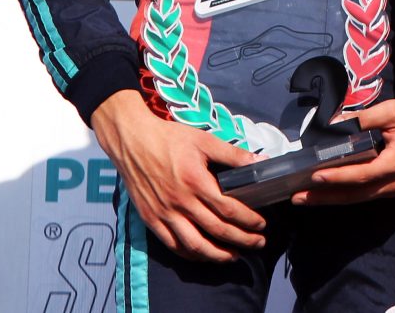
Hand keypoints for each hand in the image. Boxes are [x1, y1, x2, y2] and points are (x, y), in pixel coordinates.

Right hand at [91, 89, 265, 261]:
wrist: (132, 141)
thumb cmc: (170, 139)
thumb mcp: (205, 141)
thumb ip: (234, 154)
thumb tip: (261, 162)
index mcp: (196, 182)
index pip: (228, 209)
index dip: (248, 220)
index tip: (262, 224)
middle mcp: (180, 202)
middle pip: (216, 230)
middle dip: (241, 240)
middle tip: (258, 243)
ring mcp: (164, 213)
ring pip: (194, 245)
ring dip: (217, 255)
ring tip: (234, 256)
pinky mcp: (150, 219)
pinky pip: (173, 245)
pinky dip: (190, 254)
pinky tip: (204, 255)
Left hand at [293, 94, 394, 205]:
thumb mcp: (390, 111)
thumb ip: (361, 119)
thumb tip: (331, 124)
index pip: (362, 175)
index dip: (337, 177)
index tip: (314, 176)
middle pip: (356, 195)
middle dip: (325, 197)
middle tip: (298, 197)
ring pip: (360, 198)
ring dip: (332, 198)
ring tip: (307, 197)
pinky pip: (366, 194)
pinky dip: (346, 194)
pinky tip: (328, 192)